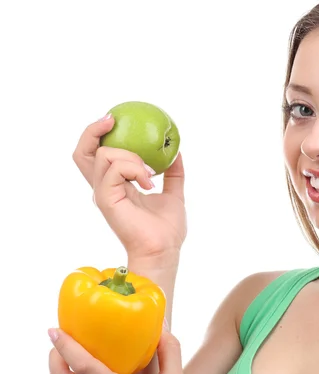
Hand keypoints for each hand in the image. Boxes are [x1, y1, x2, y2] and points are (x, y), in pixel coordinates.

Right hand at [72, 115, 186, 259]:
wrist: (164, 250)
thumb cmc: (167, 229)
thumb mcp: (174, 193)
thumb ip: (174, 173)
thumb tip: (178, 151)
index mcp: (116, 185)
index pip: (96, 154)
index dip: (99, 134)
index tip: (116, 120)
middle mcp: (104, 187)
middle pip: (82, 152)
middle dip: (93, 131)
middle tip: (113, 121)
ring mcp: (103, 193)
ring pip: (103, 155)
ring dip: (131, 156)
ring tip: (151, 174)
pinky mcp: (107, 199)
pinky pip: (115, 170)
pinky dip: (135, 168)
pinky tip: (150, 182)